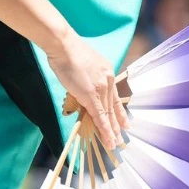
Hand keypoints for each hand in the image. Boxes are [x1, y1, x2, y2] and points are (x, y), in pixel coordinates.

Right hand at [46, 31, 126, 150]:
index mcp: (106, 71)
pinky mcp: (91, 95)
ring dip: (111, 131)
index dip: (119, 111)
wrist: (63, 44)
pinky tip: (108, 139)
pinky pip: (100, 116)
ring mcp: (100, 88)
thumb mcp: (83, 65)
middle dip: (117, 124)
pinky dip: (105, 129)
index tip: (125, 122)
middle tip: (122, 137)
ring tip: (114, 144)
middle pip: (113, 106)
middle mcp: (108, 80)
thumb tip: (82, 89)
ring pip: (108, 114)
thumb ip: (86, 78)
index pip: (114, 96)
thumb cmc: (67, 50)